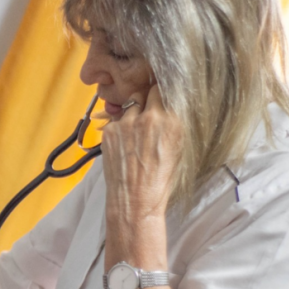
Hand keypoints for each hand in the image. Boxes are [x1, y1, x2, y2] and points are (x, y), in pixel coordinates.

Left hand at [100, 84, 183, 222]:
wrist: (135, 199)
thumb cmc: (161, 178)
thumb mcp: (179, 147)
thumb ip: (173, 122)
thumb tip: (169, 104)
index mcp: (172, 120)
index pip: (165, 89)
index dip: (162, 92)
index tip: (161, 95)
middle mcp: (149, 117)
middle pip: (147, 91)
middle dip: (148, 98)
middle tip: (149, 110)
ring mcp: (126, 122)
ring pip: (130, 103)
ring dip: (133, 111)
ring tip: (135, 129)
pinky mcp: (110, 130)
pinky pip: (116, 119)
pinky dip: (120, 126)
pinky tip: (124, 143)